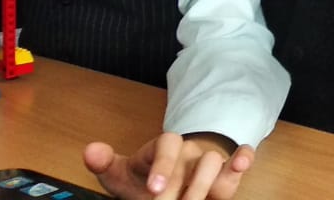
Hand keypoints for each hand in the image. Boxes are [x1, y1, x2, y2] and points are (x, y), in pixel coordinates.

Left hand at [83, 132, 253, 199]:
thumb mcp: (120, 175)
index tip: (153, 190)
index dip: (163, 165)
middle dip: (182, 189)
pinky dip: (243, 158)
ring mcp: (208, 160)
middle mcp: (188, 150)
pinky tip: (240, 163)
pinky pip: (240, 157)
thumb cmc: (142, 179)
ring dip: (205, 185)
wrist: (165, 185)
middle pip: (192, 159)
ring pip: (214, 161)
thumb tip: (91, 151)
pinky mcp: (226, 173)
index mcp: (163, 147)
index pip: (168, 143)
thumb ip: (105, 164)